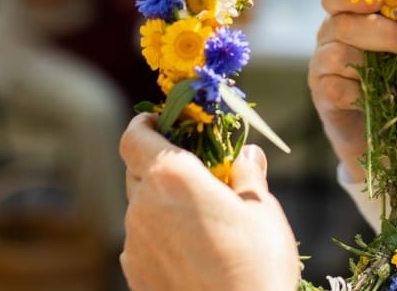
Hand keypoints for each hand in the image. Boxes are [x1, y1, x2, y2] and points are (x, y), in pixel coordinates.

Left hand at [120, 114, 299, 290]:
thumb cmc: (257, 264)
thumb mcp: (263, 210)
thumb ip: (249, 176)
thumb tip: (248, 155)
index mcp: (172, 177)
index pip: (134, 136)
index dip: (144, 124)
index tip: (161, 120)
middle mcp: (142, 206)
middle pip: (137, 169)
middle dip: (160, 161)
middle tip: (194, 166)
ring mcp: (133, 243)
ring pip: (141, 207)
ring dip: (162, 201)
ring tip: (201, 215)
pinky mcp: (134, 274)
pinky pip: (143, 240)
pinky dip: (160, 234)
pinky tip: (193, 249)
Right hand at [308, 0, 396, 181]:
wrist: (386, 131)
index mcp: (348, 14)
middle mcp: (329, 35)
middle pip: (345, 23)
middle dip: (388, 33)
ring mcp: (321, 65)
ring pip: (338, 54)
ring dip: (377, 63)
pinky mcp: (321, 95)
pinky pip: (336, 88)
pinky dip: (361, 93)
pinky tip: (382, 98)